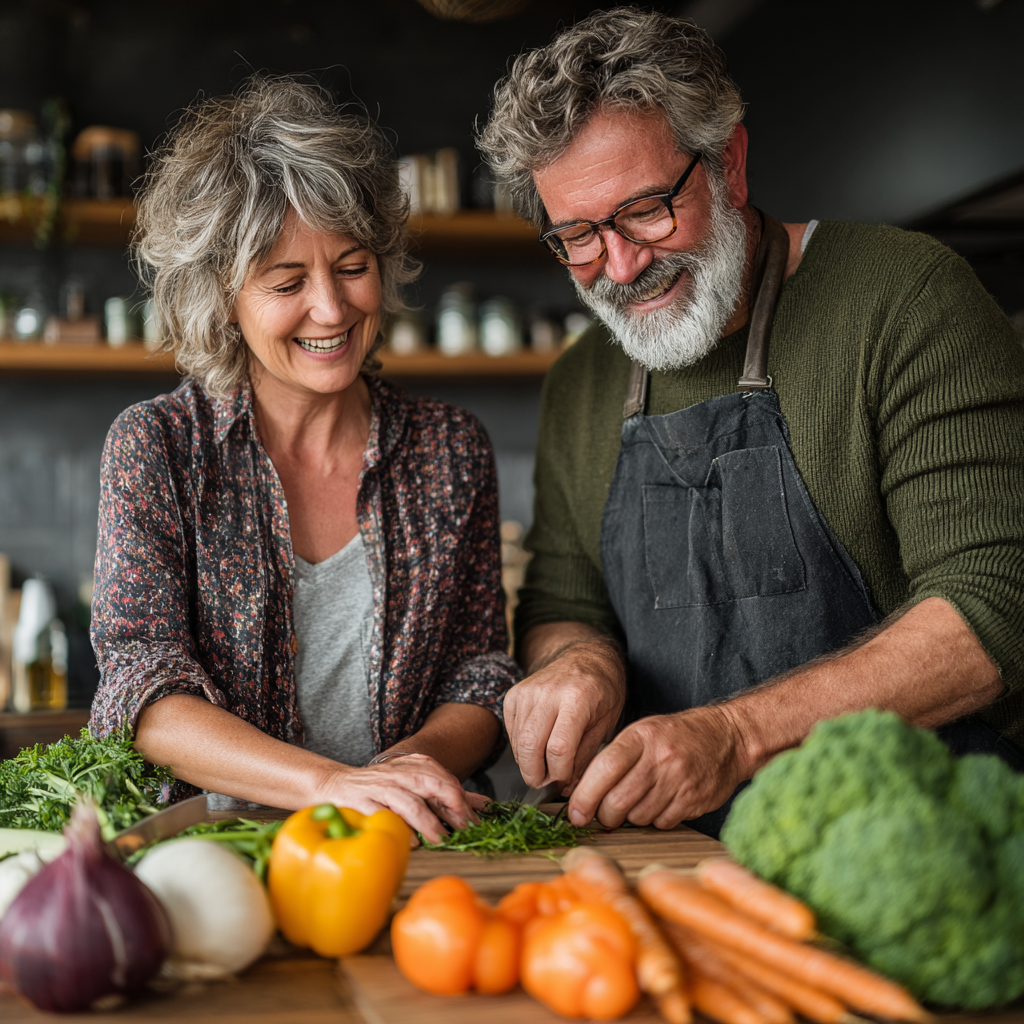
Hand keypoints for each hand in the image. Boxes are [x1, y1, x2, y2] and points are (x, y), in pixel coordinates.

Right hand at [316, 753, 487, 844]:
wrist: (336, 785)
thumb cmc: (381, 789)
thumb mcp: (414, 785)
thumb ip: (446, 795)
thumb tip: (484, 806)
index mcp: (414, 765)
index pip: (446, 779)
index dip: (463, 802)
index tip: (474, 823)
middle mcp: (399, 773)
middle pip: (432, 783)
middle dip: (451, 805)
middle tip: (464, 829)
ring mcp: (380, 788)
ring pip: (410, 802)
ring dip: (428, 823)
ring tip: (440, 840)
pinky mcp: (361, 804)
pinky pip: (383, 816)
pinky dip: (399, 829)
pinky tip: (411, 842)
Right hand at [505, 636, 625, 791]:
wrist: (586, 658)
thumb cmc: (602, 691)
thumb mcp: (606, 723)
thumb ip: (585, 756)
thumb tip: (566, 787)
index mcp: (578, 698)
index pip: (559, 748)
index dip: (559, 774)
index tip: (565, 782)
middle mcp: (548, 692)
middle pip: (531, 746)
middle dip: (535, 775)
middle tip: (546, 784)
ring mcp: (527, 691)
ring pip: (518, 741)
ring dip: (528, 763)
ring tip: (544, 766)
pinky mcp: (514, 694)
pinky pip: (511, 732)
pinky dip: (521, 748)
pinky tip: (538, 747)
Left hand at [566, 705, 746, 829]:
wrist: (727, 737)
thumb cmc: (677, 736)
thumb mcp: (643, 732)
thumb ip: (615, 756)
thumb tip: (583, 791)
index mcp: (641, 737)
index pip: (604, 768)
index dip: (585, 794)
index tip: (575, 812)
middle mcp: (660, 758)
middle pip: (618, 799)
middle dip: (604, 815)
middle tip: (603, 814)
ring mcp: (679, 780)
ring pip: (638, 816)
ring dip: (630, 817)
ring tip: (636, 802)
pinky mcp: (694, 800)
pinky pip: (661, 822)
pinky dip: (654, 820)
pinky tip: (658, 804)